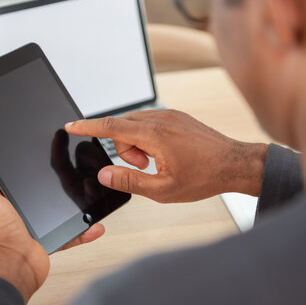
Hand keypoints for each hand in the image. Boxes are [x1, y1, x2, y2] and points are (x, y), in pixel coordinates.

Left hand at [0, 137, 104, 303]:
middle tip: (71, 167)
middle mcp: (13, 208)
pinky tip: (93, 224)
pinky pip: (69, 231)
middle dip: (53, 179)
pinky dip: (82, 229)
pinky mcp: (48, 237)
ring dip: (72, 202)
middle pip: (35, 186)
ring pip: (56, 207)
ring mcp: (32, 222)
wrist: (13, 266)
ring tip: (87, 191)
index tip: (36, 146)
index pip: (7, 170)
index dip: (18, 158)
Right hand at [66, 110, 267, 202]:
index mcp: (154, 135)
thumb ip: (129, 181)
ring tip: (156, 163)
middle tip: (143, 167)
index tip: (71, 125)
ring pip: (135, 125)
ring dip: (137, 144)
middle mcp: (161, 118)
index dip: (87, 126)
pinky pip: (150, 122)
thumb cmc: (204, 177)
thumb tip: (104, 174)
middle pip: (122, 127)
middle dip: (124, 149)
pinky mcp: (177, 117)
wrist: (234, 164)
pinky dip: (148, 138)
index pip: (111, 127)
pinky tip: (164, 154)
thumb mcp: (163, 189)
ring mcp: (170, 115)